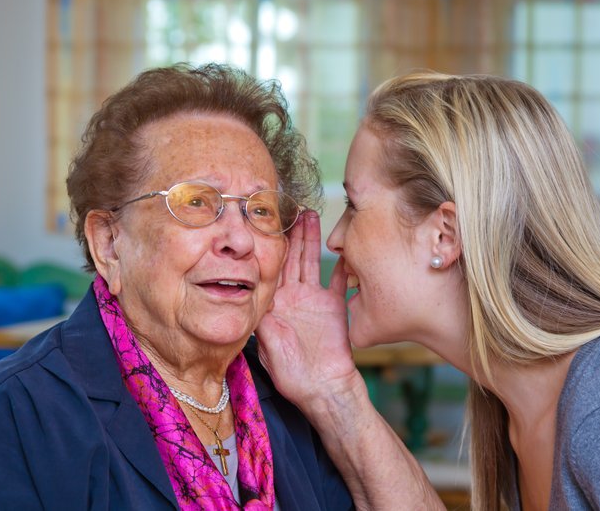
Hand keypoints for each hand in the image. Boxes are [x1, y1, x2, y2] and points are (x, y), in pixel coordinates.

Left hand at [256, 211, 360, 412]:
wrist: (323, 390)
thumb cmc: (293, 375)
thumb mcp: (270, 348)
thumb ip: (265, 323)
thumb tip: (258, 299)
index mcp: (274, 304)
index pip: (269, 268)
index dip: (268, 246)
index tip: (266, 224)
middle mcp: (293, 297)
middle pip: (291, 258)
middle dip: (292, 233)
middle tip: (292, 209)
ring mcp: (314, 300)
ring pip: (311, 262)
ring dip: (312, 239)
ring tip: (312, 215)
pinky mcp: (335, 306)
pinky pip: (339, 280)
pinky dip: (341, 264)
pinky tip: (341, 246)